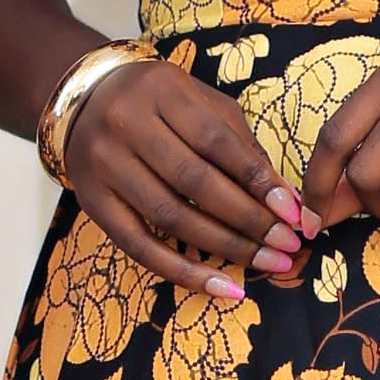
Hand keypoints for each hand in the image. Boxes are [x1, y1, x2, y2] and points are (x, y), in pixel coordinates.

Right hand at [58, 59, 309, 301]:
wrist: (85, 99)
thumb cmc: (157, 102)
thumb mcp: (198, 102)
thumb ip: (239, 143)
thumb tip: (285, 198)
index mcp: (161, 92)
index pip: (217, 142)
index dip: (258, 180)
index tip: (294, 211)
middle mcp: (127, 125)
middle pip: (194, 182)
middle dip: (248, 219)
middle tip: (287, 244)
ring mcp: (105, 165)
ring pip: (171, 217)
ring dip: (225, 247)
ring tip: (267, 262)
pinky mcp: (92, 202)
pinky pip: (140, 246)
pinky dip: (183, 272)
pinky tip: (221, 287)